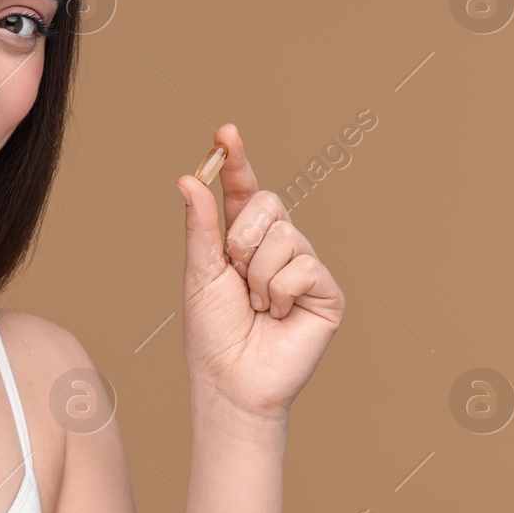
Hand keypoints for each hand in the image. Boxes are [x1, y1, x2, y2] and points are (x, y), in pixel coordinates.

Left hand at [177, 124, 344, 424]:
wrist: (231, 379)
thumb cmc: (212, 332)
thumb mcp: (199, 272)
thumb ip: (200, 225)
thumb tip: (187, 177)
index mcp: (241, 240)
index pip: (243, 190)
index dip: (235, 161)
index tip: (225, 133)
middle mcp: (276, 247)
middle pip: (269, 204)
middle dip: (242, 236)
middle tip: (235, 273)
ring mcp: (304, 267)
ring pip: (285, 236)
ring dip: (259, 273)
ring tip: (256, 304)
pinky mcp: (326, 291)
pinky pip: (304, 265)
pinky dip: (281, 291)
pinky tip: (277, 314)